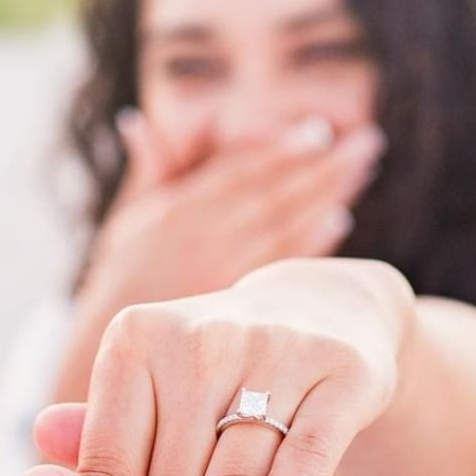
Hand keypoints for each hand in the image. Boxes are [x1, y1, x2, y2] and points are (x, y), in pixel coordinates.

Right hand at [79, 109, 385, 311]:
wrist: (107, 355)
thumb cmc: (120, 282)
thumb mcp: (125, 222)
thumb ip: (146, 172)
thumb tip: (136, 120)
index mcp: (177, 209)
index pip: (238, 170)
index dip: (280, 149)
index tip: (320, 131)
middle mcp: (202, 234)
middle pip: (273, 192)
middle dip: (322, 165)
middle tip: (368, 143)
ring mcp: (220, 269)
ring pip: (283, 223)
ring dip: (327, 194)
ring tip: (363, 170)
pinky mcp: (232, 303)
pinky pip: (276, 264)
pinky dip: (310, 240)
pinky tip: (339, 220)